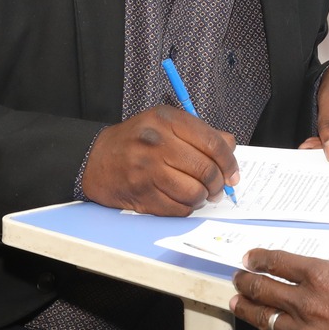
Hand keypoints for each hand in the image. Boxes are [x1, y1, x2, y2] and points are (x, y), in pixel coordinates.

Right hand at [80, 107, 238, 216]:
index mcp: (167, 120)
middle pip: (206, 170)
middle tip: (218, 188)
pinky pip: (178, 208)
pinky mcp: (141, 194)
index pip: (213, 143)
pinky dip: (186, 207)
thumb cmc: (136, 141)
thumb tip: (231, 147)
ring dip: (202, 198)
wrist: (95, 159)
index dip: (230, 163)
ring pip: (194, 193)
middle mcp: (157, 143)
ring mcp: (148, 170)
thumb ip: (200, 132)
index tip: (233, 174)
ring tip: (199, 194)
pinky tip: (182, 200)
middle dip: (218, 184)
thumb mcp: (166, 123)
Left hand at [230, 249, 328, 329]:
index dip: (259, 258)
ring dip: (248, 310)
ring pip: (262, 320)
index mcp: (322, 275)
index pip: (278, 262)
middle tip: (238, 280)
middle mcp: (306, 303)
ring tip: (240, 305)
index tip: (250, 259)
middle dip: (245, 282)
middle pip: (261, 289)